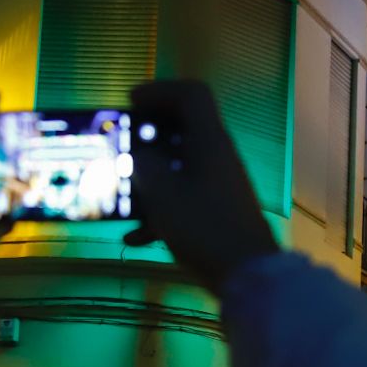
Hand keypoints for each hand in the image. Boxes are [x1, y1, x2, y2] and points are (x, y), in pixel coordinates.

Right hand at [123, 80, 277, 290]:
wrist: (247, 275)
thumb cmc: (203, 227)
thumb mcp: (163, 194)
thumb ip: (145, 165)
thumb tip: (137, 153)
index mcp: (209, 140)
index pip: (191, 94)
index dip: (160, 91)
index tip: (130, 103)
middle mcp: (218, 155)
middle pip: (182, 129)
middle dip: (146, 137)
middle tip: (118, 147)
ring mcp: (221, 183)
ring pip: (180, 165)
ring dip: (150, 176)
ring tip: (121, 194)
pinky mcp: (219, 209)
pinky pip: (185, 197)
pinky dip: (161, 210)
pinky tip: (136, 237)